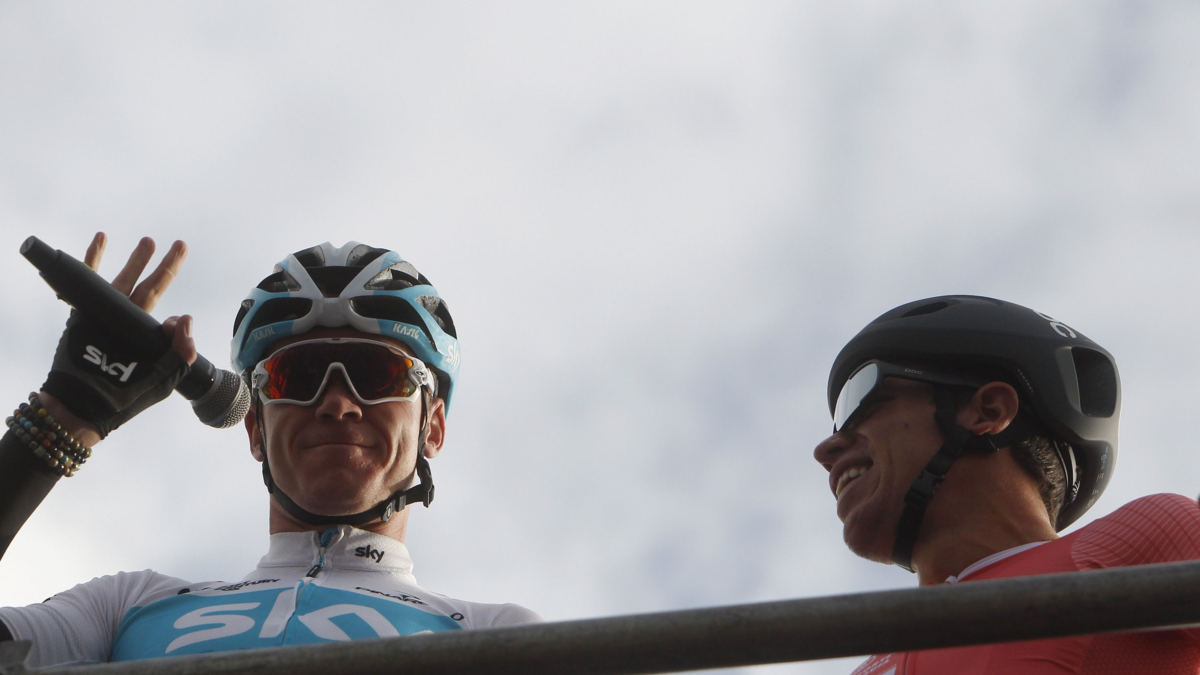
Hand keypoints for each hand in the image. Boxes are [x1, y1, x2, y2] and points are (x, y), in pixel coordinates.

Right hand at [39, 233, 197, 444]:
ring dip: (137, 259)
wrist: (85, 400)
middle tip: (181, 245)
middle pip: (152, 287)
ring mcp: (107, 314)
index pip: (170, 321)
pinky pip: (90, 278)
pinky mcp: (85, 309)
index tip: (177, 323)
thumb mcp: (164, 377)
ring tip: (149, 241)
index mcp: (150, 338)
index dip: (177, 321)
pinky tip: (102, 238)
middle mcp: (130, 322)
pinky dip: (95, 257)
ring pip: (125, 280)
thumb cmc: (124, 395)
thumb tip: (185, 319)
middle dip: (166, 266)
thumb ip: (181, 352)